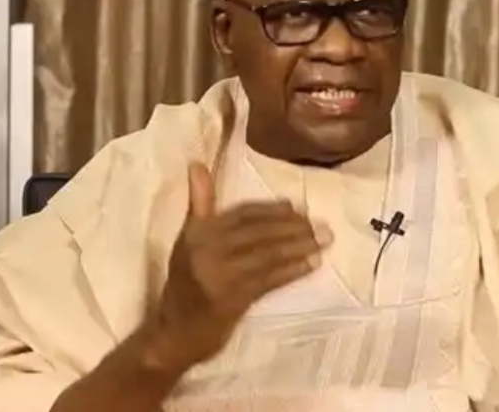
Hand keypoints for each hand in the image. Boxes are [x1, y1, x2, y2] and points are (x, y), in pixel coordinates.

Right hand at [149, 163, 331, 371]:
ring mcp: (221, 275)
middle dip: (294, 226)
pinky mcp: (234, 299)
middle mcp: (209, 249)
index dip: (272, 209)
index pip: (243, 213)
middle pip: (261, 231)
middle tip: (320, 224)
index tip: (296, 207)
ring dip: (300, 246)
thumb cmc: (184, 283)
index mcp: (199, 232)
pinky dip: (294, 270)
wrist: (174, 332)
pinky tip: (312, 263)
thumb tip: (198, 164)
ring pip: (269, 254)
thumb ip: (200, 204)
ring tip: (324, 239)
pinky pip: (270, 279)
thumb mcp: (187, 240)